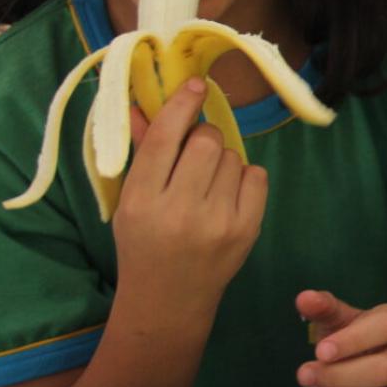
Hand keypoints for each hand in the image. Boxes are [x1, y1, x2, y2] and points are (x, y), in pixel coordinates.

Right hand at [113, 79, 267, 307]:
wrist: (169, 300)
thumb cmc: (143, 245)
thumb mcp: (130, 202)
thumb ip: (143, 152)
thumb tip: (145, 103)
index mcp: (142, 201)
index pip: (167, 138)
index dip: (182, 105)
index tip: (195, 86)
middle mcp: (181, 210)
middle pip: (208, 141)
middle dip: (203, 138)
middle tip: (194, 154)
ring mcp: (219, 221)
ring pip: (233, 156)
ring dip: (222, 161)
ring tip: (205, 186)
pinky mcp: (248, 229)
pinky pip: (256, 175)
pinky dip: (243, 178)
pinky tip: (226, 196)